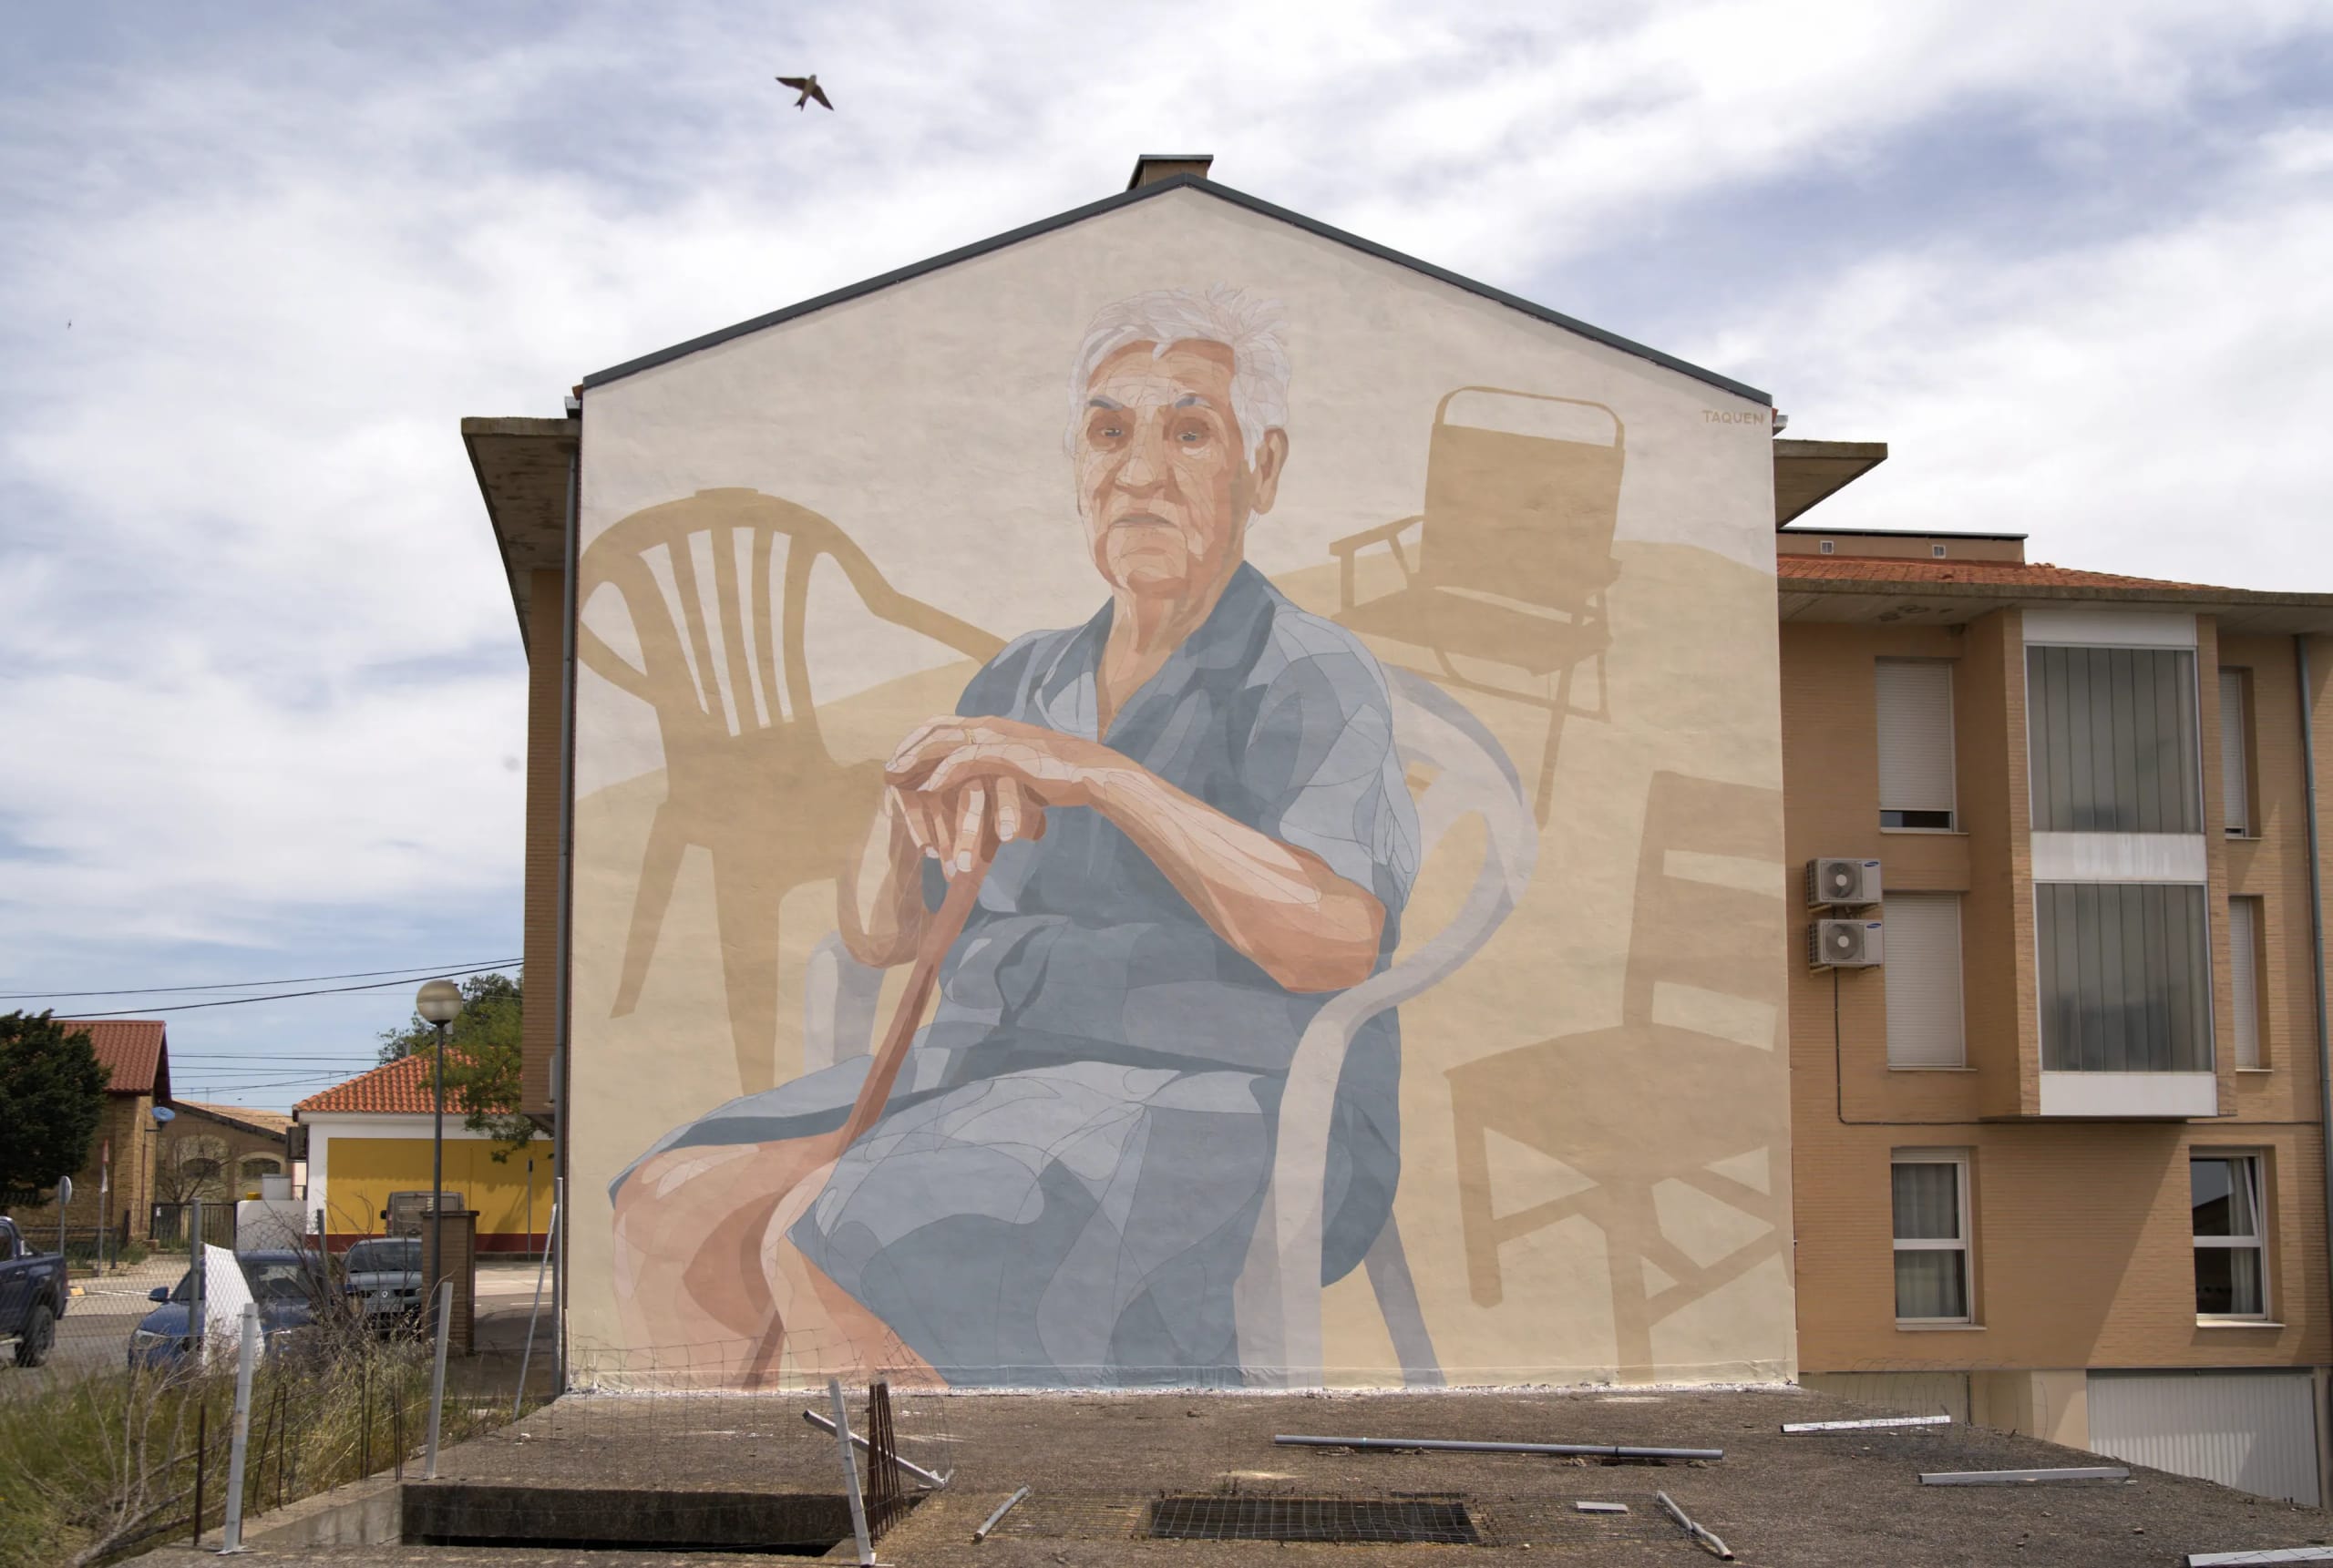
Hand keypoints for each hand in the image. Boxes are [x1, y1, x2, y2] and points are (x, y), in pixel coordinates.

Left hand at [886, 717, 1118, 873]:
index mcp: (991, 726)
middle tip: (887, 769)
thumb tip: (977, 784)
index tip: (898, 759)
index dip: (916, 740)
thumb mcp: (1017, 767)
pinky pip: (968, 760)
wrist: (1090, 772)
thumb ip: (993, 768)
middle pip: (935, 728)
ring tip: (896, 777)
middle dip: (908, 747)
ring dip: (916, 759)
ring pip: (944, 742)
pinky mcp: (1008, 754)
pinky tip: (928, 787)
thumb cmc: (1057, 775)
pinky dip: (944, 773)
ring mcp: (998, 737)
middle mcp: (990, 725)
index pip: (942, 724)